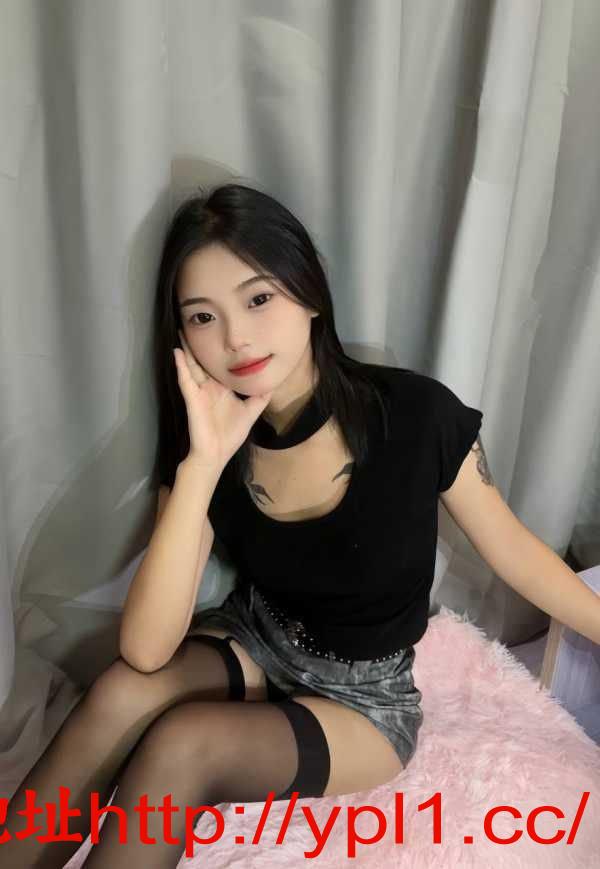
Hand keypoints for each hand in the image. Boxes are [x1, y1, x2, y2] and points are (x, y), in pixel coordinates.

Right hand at [173, 329, 273, 467]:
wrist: (215, 455)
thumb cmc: (230, 436)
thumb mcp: (251, 412)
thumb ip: (260, 397)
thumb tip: (272, 382)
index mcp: (222, 388)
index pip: (219, 365)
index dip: (218, 350)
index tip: (220, 331)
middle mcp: (209, 387)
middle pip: (203, 361)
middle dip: (199, 344)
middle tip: (196, 322)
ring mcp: (199, 392)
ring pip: (191, 365)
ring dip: (186, 348)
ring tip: (181, 330)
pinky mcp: (193, 399)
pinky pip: (185, 380)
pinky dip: (181, 366)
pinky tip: (177, 352)